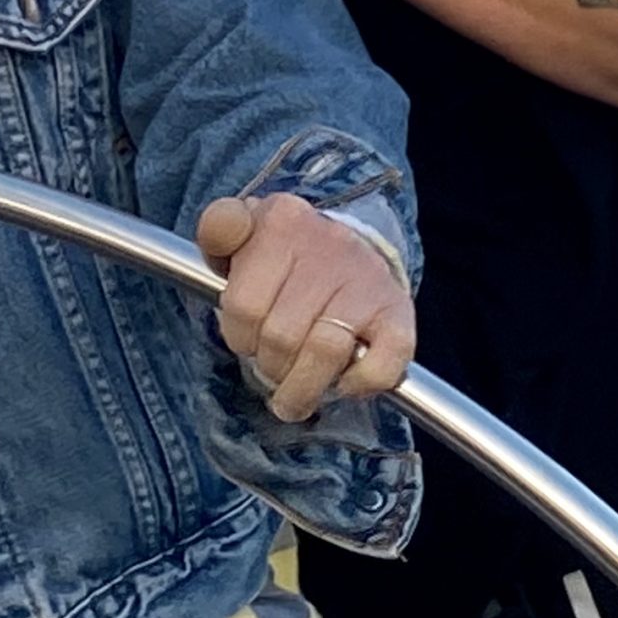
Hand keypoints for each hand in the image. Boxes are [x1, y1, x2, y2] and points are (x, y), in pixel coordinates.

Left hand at [194, 191, 414, 422]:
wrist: (357, 250)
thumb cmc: (287, 257)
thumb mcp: (244, 234)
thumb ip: (219, 230)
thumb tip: (221, 230)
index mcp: (282, 221)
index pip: (243, 305)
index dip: (239, 336)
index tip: (245, 338)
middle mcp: (329, 243)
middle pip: (281, 336)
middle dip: (270, 366)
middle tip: (272, 368)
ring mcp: (367, 279)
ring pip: (323, 353)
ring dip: (303, 388)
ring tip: (294, 396)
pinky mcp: (398, 314)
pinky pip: (377, 367)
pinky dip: (356, 385)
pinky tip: (343, 381)